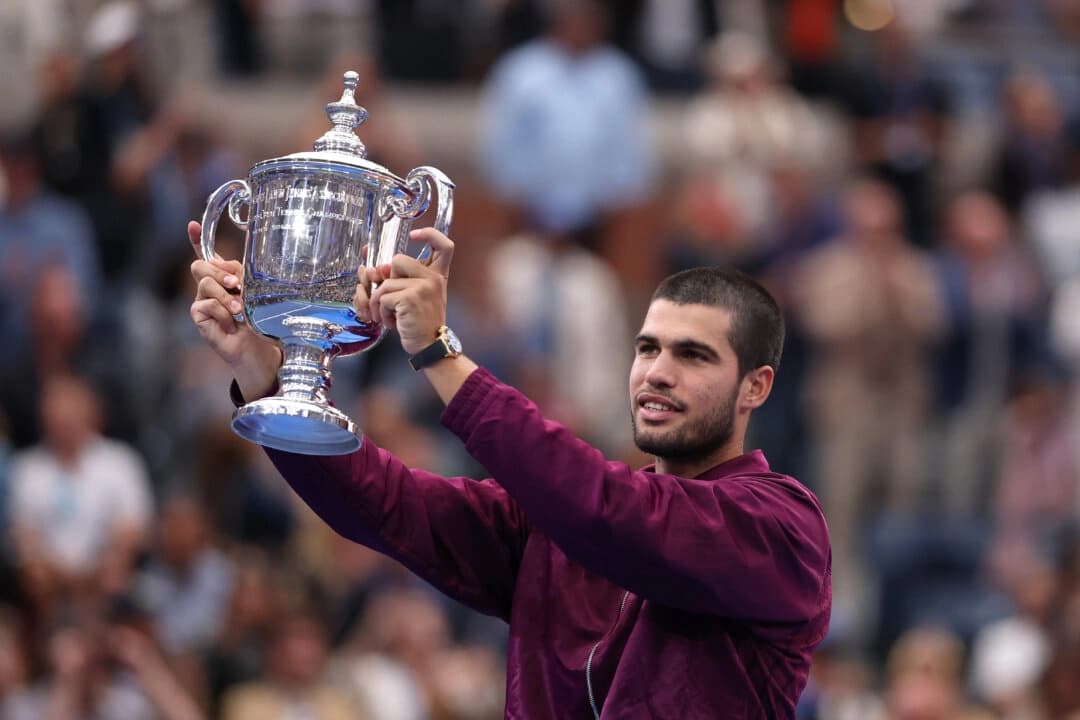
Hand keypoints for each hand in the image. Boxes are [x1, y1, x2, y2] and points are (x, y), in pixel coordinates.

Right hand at [187, 221, 281, 398]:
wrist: (256, 348)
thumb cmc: (257, 320)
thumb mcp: (253, 293)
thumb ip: (240, 276)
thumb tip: (226, 266)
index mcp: (222, 277)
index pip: (206, 254)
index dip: (197, 239)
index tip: (193, 225)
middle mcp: (209, 286)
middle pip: (201, 265)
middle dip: (219, 272)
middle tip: (236, 285)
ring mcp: (201, 300)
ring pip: (204, 284)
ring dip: (225, 296)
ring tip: (239, 310)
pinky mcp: (198, 316)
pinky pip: (205, 304)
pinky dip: (222, 313)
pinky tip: (231, 324)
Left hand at [356, 227, 453, 354]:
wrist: (430, 346)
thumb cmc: (421, 322)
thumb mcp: (415, 297)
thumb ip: (399, 279)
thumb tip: (372, 269)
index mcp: (437, 275)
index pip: (444, 245)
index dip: (430, 234)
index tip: (415, 234)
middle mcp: (433, 278)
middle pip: (398, 260)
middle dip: (387, 281)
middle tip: (392, 300)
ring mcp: (422, 286)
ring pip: (385, 283)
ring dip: (380, 302)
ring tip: (389, 316)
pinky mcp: (409, 298)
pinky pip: (382, 297)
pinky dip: (380, 312)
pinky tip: (391, 321)